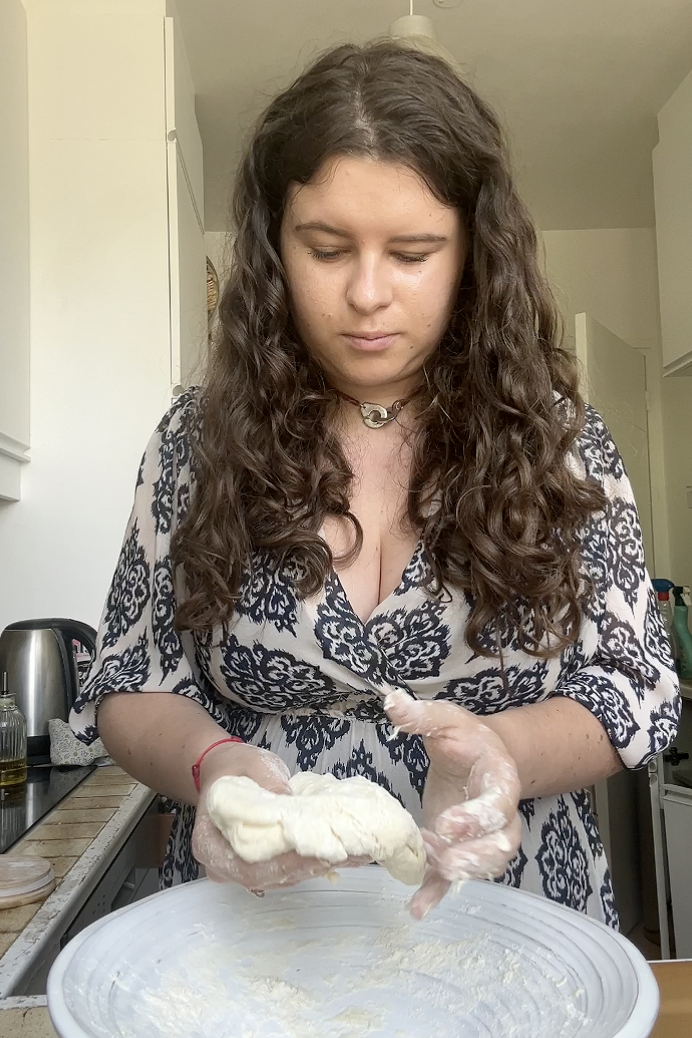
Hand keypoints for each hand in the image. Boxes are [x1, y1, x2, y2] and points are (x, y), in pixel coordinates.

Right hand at [192, 743, 337, 890]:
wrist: (223, 770)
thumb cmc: (233, 767)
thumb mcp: (250, 763)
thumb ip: (267, 779)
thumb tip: (288, 798)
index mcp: (208, 843)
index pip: (245, 867)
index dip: (281, 866)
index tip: (313, 855)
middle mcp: (220, 864)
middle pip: (263, 877)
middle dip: (302, 869)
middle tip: (336, 856)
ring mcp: (238, 869)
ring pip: (276, 878)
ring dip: (309, 869)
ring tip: (340, 855)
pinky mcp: (257, 865)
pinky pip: (281, 872)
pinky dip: (307, 864)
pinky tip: (332, 854)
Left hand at [385, 691, 521, 919]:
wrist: (482, 756)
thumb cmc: (466, 738)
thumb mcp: (446, 720)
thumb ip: (421, 715)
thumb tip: (390, 700)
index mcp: (501, 780)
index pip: (498, 803)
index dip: (476, 817)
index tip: (446, 824)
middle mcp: (503, 815)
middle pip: (501, 845)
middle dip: (473, 857)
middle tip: (441, 859)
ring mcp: (485, 838)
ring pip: (484, 867)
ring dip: (457, 874)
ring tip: (427, 875)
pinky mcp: (464, 851)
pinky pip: (457, 879)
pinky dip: (438, 894)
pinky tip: (416, 908)